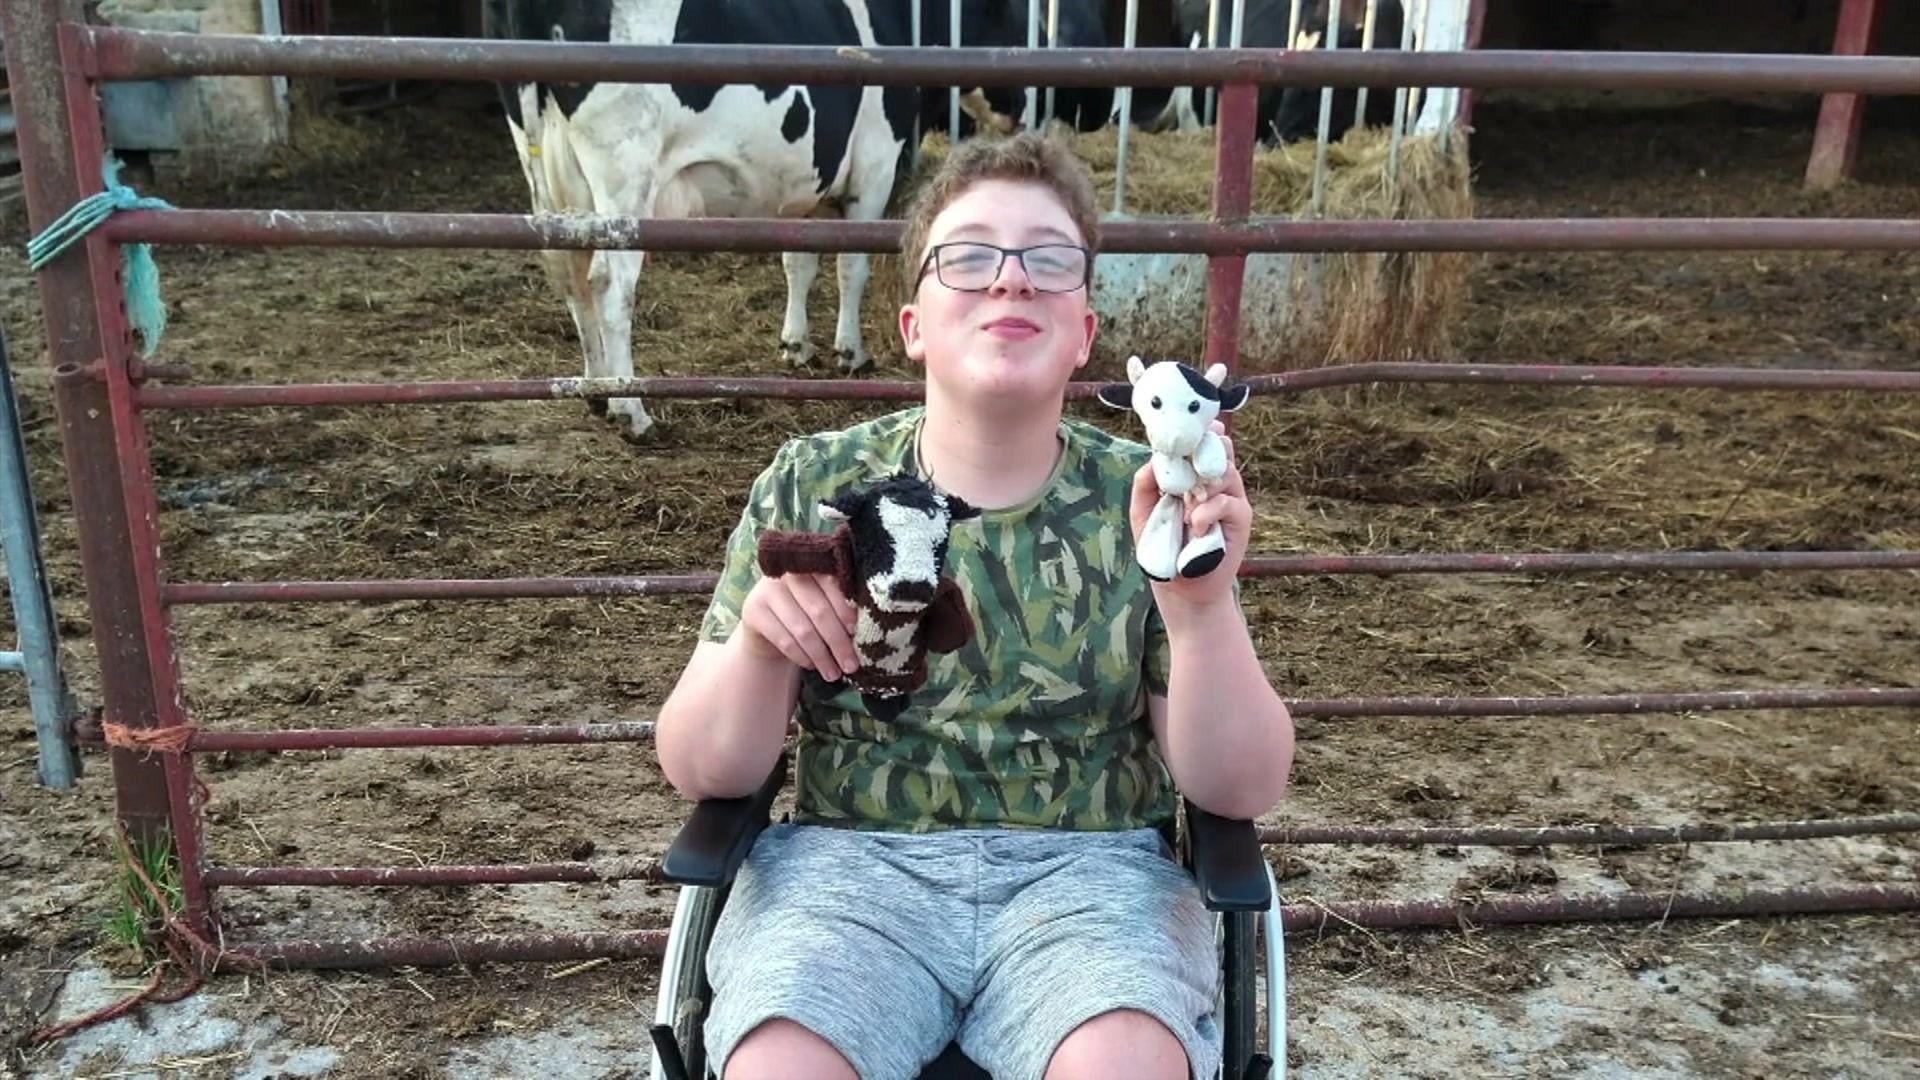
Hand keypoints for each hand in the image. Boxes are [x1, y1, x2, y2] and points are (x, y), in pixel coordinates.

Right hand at [738, 573, 861, 680]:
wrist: (767, 626)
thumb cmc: (807, 613)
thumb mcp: (824, 603)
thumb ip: (842, 606)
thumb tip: (870, 630)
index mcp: (812, 563)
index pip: (833, 584)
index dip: (846, 610)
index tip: (858, 633)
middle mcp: (788, 573)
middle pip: (819, 610)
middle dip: (838, 642)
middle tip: (852, 664)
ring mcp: (768, 591)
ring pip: (802, 629)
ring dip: (822, 656)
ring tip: (835, 674)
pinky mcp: (753, 611)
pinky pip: (784, 640)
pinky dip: (802, 657)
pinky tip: (813, 667)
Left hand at [1128, 421, 1252, 608]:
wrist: (1181, 588)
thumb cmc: (1162, 547)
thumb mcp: (1144, 512)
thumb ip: (1145, 484)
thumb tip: (1154, 459)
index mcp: (1193, 475)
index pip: (1200, 443)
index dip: (1196, 431)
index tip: (1183, 426)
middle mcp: (1214, 481)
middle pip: (1219, 448)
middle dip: (1203, 449)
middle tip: (1186, 461)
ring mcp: (1230, 498)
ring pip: (1225, 471)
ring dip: (1202, 485)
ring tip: (1186, 509)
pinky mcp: (1240, 519)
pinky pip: (1228, 502)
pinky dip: (1208, 511)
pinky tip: (1195, 525)